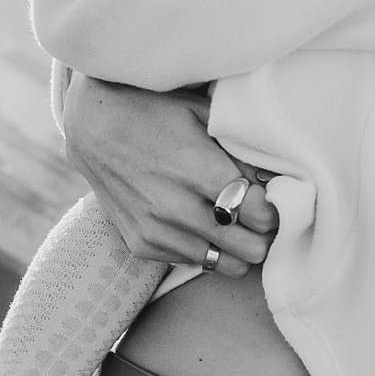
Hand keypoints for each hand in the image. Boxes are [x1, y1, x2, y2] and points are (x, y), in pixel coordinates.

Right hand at [62, 78, 278, 276]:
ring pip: (225, 265)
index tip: (279, 198)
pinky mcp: (140, 245)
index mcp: (197, 169)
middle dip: (265, 233)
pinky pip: (193, 261)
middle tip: (267, 214)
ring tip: (242, 221)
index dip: (278, 209)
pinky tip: (207, 221)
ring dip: (240, 246)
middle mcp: (175, 207)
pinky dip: (208, 248)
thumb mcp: (204, 114)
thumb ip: (242, 148)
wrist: (93, 126)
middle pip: (249, 248)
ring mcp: (155, 231)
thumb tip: (280, 179)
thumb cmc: (155, 110)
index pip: (260, 214)